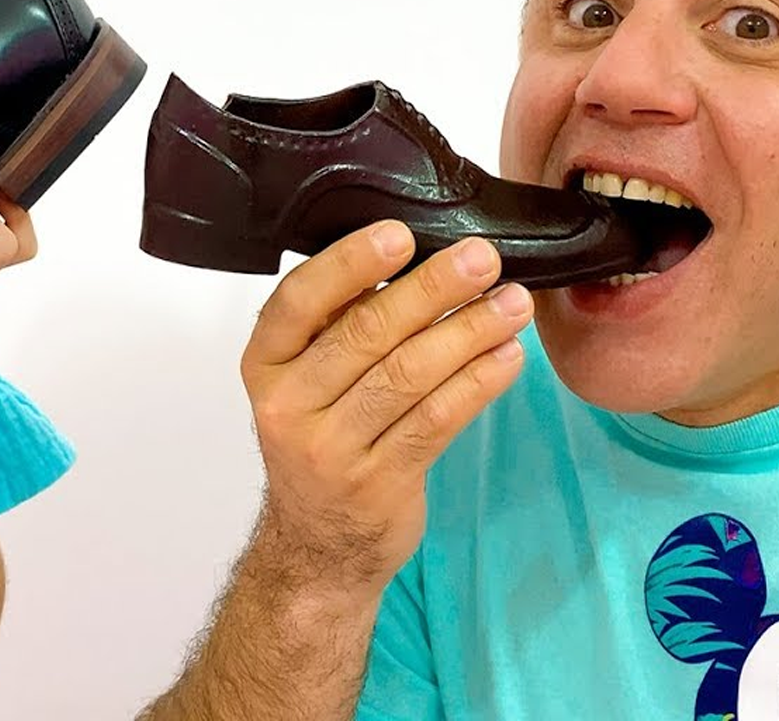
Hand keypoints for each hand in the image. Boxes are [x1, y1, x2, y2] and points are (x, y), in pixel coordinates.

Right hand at [241, 220, 531, 597]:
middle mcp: (288, 405)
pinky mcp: (379, 483)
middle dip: (432, 290)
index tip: (401, 235)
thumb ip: (340, 324)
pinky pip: (436, 421)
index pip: (298, 302)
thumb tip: (415, 253)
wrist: (318, 545)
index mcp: (265, 364)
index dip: (349, 264)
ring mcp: (331, 449)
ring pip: (408, 376)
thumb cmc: (322, 436)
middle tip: (482, 259)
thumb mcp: (306, 379)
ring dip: (468, 333)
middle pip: (365, 334)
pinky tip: (508, 357)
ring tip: (513, 304)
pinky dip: (478, 383)